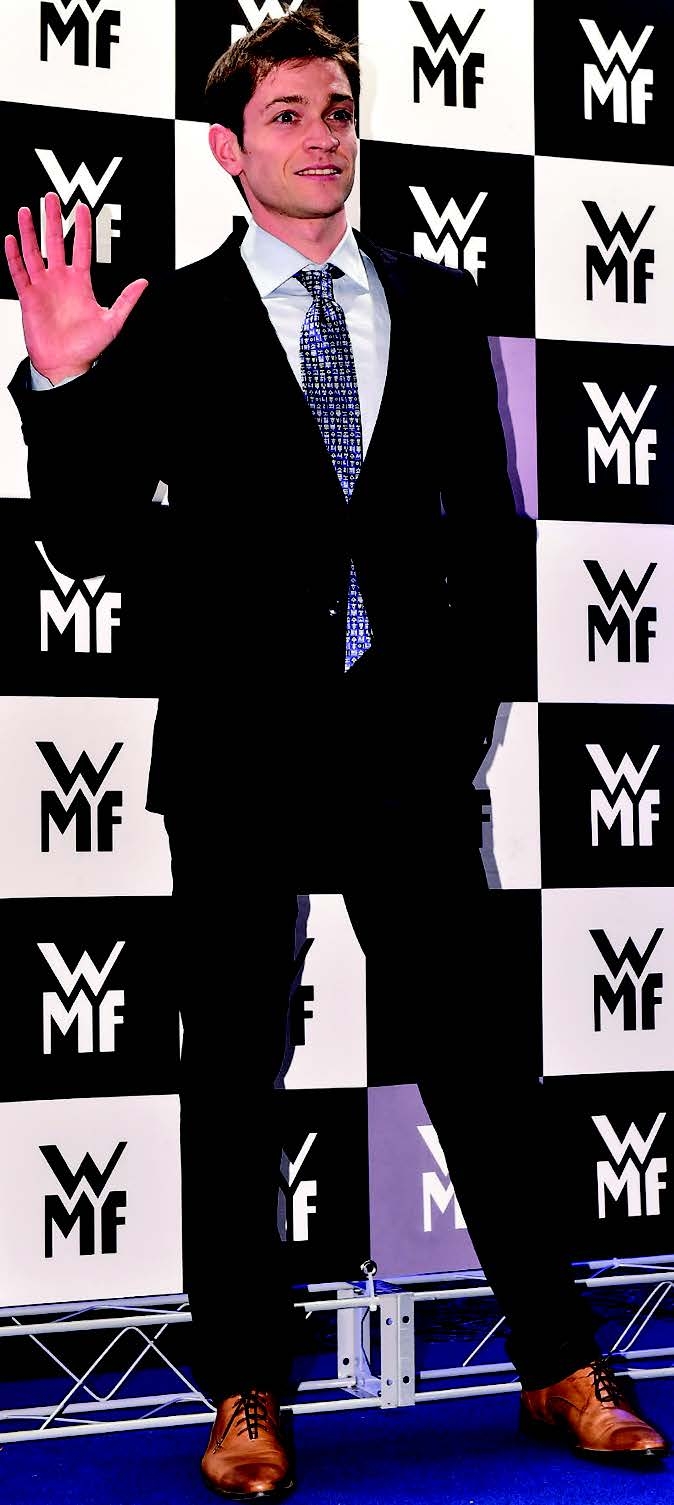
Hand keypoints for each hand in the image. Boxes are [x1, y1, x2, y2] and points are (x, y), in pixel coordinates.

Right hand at [4, 191, 147, 384]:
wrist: (65, 365)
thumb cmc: (87, 347)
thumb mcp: (113, 322)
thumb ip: (127, 300)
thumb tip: (144, 283)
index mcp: (81, 283)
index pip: (82, 248)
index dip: (83, 228)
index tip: (82, 207)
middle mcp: (60, 280)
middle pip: (55, 242)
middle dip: (53, 220)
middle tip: (50, 198)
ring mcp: (43, 287)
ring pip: (34, 252)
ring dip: (30, 232)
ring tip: (26, 211)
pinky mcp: (28, 297)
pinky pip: (19, 272)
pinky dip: (13, 256)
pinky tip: (11, 239)